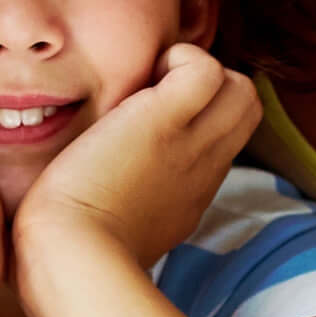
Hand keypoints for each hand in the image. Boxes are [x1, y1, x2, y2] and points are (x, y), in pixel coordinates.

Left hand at [12, 45, 258, 273]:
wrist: (68, 257)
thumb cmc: (70, 254)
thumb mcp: (113, 235)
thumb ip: (119, 213)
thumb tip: (95, 197)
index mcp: (185, 196)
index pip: (217, 144)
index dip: (193, 120)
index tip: (149, 123)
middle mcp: (200, 171)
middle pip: (246, 111)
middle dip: (209, 87)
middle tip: (152, 94)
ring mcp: (190, 146)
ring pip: (242, 90)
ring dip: (198, 70)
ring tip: (147, 87)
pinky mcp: (164, 122)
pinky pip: (205, 70)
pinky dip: (180, 59)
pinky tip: (140, 79)